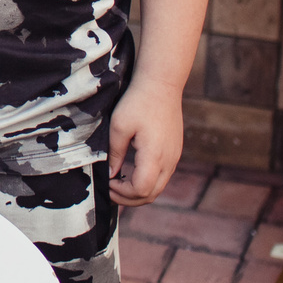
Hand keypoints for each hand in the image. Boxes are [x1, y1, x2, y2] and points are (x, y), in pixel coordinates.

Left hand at [106, 76, 186, 207]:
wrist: (162, 84)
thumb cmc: (138, 102)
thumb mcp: (118, 126)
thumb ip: (114, 154)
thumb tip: (110, 175)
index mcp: (155, 156)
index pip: (141, 190)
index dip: (121, 193)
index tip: (107, 183)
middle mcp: (169, 161)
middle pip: (151, 195)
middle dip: (128, 198)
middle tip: (110, 189)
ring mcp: (174, 157)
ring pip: (158, 187)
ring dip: (138, 191)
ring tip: (118, 182)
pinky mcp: (175, 152)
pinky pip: (162, 176)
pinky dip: (146, 181)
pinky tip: (131, 171)